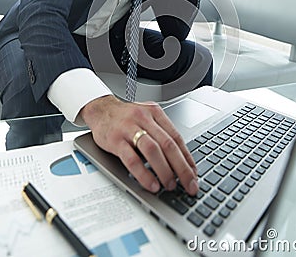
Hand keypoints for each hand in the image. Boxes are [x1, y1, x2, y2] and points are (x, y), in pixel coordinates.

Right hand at [80, 95, 198, 194]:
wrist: (100, 109)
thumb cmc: (126, 117)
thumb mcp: (147, 118)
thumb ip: (161, 134)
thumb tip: (180, 160)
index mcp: (155, 113)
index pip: (177, 137)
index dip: (187, 158)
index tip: (194, 174)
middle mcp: (144, 118)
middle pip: (168, 144)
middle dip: (182, 168)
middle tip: (189, 185)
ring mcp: (129, 128)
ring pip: (152, 151)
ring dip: (164, 171)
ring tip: (170, 186)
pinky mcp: (115, 140)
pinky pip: (132, 160)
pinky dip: (143, 174)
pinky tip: (151, 184)